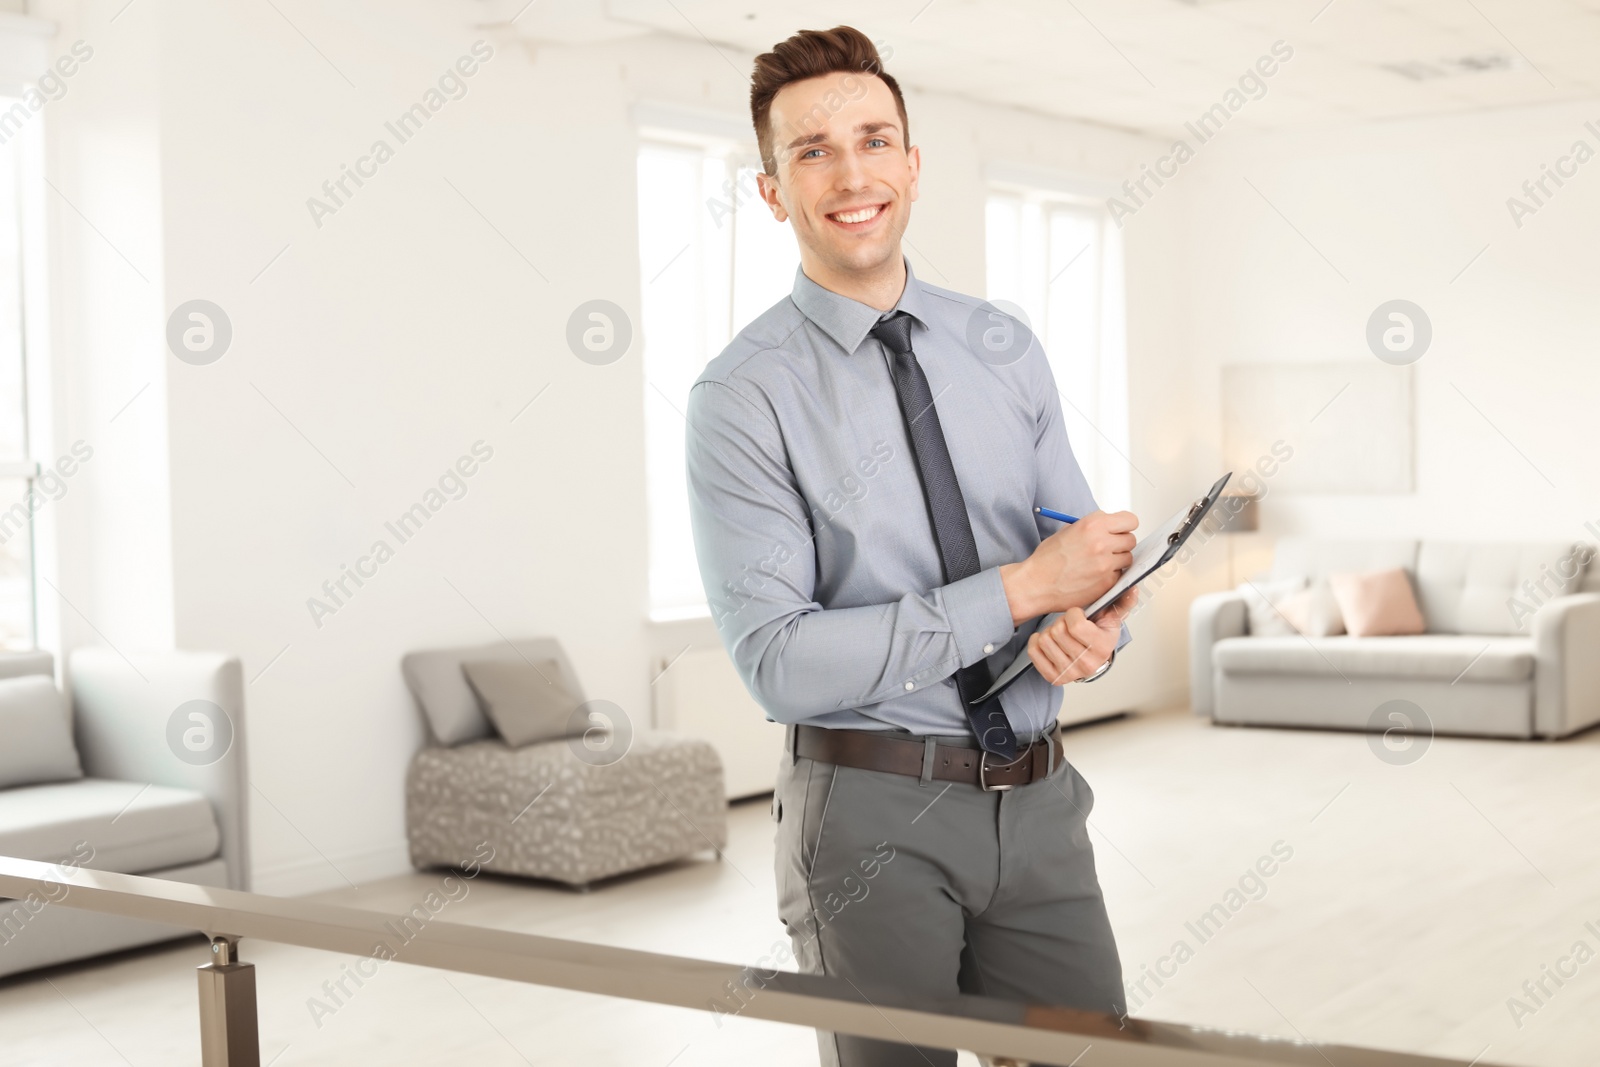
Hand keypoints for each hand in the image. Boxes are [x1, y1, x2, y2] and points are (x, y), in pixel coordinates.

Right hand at [1000, 510, 1137, 624]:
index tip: (1120, 531)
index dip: (1125, 526)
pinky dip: (1110, 575)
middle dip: (1121, 543)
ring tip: (1100, 563)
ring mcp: (1105, 564)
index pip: (1130, 520)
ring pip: (1128, 558)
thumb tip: (1109, 525)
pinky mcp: (1106, 582)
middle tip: (1108, 548)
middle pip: (1131, 539)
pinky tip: (1095, 576)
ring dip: (1118, 560)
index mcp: (1093, 524)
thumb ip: (1092, 526)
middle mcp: (1102, 542)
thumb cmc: (1047, 559)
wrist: (1036, 583)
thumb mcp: (1068, 531)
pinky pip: (1119, 575)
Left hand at [1026, 586, 1136, 684]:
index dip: (1073, 614)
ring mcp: (1070, 673)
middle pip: (1057, 632)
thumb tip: (1132, 589)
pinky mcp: (1054, 677)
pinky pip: (1034, 652)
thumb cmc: (1099, 633)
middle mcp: (1087, 664)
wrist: (1092, 656)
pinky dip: (1037, 643)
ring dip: (1049, 632)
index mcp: (1103, 647)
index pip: (1075, 625)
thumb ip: (1122, 601)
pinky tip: (1049, 642)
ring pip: (1044, 640)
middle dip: (1061, 622)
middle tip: (1068, 626)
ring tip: (1061, 634)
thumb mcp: (1112, 617)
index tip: (1078, 615)